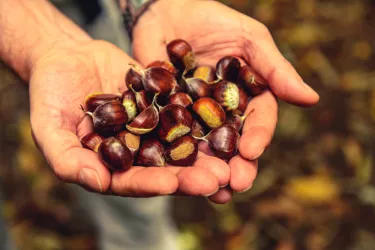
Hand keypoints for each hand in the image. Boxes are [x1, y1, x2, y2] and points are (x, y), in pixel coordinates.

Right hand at [30, 39, 228, 197]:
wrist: (66, 58)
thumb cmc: (50, 95)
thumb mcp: (49, 129)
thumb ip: (68, 160)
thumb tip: (97, 182)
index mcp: (113, 166)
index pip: (133, 181)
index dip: (151, 184)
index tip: (172, 184)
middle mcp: (137, 151)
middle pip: (166, 167)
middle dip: (191, 174)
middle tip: (218, 178)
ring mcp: (153, 127)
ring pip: (182, 142)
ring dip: (205, 151)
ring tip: (228, 157)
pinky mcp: (163, 104)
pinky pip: (184, 110)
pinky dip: (202, 115)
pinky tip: (223, 118)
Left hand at [132, 0, 319, 202]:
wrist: (167, 10)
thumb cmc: (213, 20)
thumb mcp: (248, 39)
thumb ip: (275, 69)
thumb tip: (311, 99)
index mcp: (246, 96)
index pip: (257, 121)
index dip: (257, 137)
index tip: (251, 151)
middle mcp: (222, 112)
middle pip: (232, 144)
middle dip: (236, 166)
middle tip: (235, 185)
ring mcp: (193, 117)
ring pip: (203, 149)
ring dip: (208, 171)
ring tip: (211, 191)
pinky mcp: (164, 117)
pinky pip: (168, 139)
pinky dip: (172, 158)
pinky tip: (174, 175)